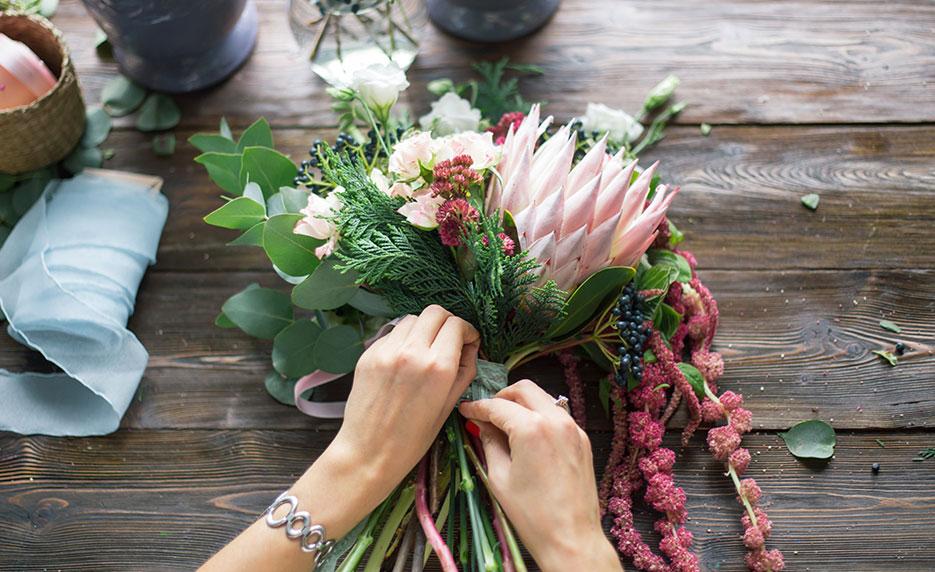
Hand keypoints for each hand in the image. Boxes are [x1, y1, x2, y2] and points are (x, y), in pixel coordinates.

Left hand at [201, 306, 478, 571]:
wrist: (369, 453)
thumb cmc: (414, 438)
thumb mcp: (449, 406)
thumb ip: (464, 370)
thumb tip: (470, 347)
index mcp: (438, 366)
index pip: (457, 324)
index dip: (467, 331)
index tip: (467, 343)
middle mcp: (413, 351)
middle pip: (435, 313)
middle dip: (447, 323)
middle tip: (448, 341)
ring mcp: (387, 350)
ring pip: (412, 319)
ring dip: (423, 329)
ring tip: (424, 351)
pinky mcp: (369, 354)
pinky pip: (392, 334)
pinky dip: (403, 340)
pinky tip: (403, 361)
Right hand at [459, 380, 621, 571]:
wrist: (572, 538)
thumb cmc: (533, 515)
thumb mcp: (500, 478)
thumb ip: (489, 443)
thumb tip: (482, 425)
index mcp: (532, 429)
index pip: (498, 407)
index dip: (477, 407)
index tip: (465, 410)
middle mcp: (556, 421)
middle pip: (524, 390)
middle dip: (502, 397)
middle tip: (486, 413)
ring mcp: (573, 429)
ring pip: (543, 399)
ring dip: (523, 404)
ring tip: (506, 424)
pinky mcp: (582, 440)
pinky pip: (557, 415)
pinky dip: (540, 416)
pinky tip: (528, 436)